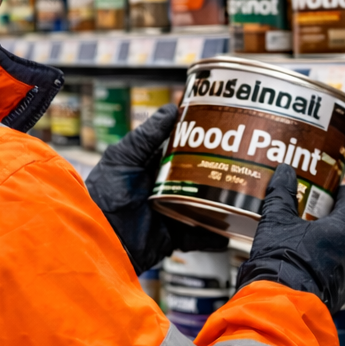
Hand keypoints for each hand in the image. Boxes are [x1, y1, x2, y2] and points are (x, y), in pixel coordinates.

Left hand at [84, 104, 228, 272]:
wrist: (101, 236)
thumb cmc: (105, 194)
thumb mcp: (123, 158)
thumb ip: (146, 136)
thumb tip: (171, 109)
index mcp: (150, 166)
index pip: (179, 149)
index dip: (198, 141)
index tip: (220, 129)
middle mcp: (163, 188)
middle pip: (196, 177)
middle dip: (216, 171)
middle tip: (241, 160)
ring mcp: (171, 212)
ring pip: (203, 205)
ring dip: (220, 202)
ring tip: (242, 192)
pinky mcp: (174, 235)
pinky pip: (200, 235)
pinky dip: (215, 235)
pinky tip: (232, 229)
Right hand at [235, 165, 344, 310]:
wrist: (278, 306)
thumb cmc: (281, 262)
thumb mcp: (276, 222)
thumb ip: (282, 194)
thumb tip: (285, 172)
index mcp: (341, 232)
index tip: (339, 189)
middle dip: (330, 222)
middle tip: (312, 214)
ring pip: (339, 254)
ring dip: (325, 246)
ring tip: (303, 241)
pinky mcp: (336, 296)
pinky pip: (332, 274)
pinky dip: (321, 266)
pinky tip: (302, 265)